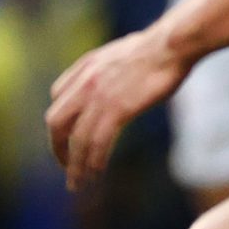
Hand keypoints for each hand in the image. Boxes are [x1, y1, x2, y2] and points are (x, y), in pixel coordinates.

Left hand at [46, 25, 188, 191]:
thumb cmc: (157, 47)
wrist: (172, 45)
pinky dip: (94, 161)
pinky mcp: (117, 109)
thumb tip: (114, 76)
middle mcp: (84, 82)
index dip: (60, 117)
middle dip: (57, 147)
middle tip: (65, 165)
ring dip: (75, 165)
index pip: (57, 95)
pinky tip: (96, 174)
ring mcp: (98, 97)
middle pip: (56, 122)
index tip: (66, 134)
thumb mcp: (121, 52)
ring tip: (77, 183)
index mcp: (85, 66)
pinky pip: (97, 142)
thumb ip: (108, 67)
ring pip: (76, 140)